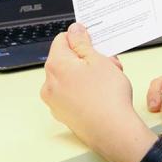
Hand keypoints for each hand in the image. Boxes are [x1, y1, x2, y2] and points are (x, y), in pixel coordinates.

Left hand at [41, 23, 154, 161]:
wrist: (112, 131)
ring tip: (110, 79)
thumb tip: (74, 30)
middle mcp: (49, 83)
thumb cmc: (107, 96)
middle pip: (67, 59)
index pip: (62, 39)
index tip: (96, 42)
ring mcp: (54, 101)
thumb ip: (82, 42)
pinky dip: (84, 89)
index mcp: (56, 65)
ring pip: (70, 77)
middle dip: (88, 57)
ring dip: (88, 73)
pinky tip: (102, 94)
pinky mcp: (63, 113)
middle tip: (109, 63)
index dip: (81, 38)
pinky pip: (71, 93)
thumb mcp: (98, 60)